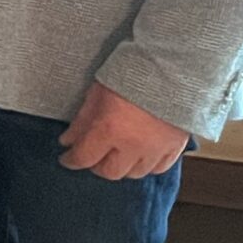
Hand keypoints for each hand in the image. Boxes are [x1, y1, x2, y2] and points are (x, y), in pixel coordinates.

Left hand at [58, 82, 189, 180]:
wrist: (171, 68)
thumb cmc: (131, 75)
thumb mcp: (97, 94)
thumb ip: (82, 121)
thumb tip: (68, 141)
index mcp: (108, 130)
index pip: (84, 158)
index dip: (71, 160)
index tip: (67, 158)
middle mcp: (132, 145)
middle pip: (109, 172)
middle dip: (97, 165)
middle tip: (93, 155)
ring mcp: (155, 149)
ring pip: (134, 173)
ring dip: (123, 166)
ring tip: (117, 153)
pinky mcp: (175, 147)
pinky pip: (159, 168)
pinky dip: (147, 165)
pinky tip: (141, 155)